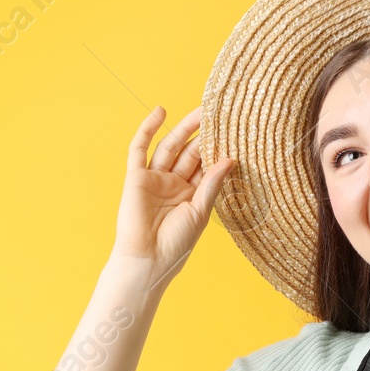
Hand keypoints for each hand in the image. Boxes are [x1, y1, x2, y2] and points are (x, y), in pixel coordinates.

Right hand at [111, 105, 235, 290]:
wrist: (148, 260)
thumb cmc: (176, 244)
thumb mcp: (200, 212)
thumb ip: (212, 183)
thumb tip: (230, 158)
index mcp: (191, 194)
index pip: (205, 165)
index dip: (216, 148)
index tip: (233, 131)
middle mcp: (173, 184)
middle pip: (189, 152)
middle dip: (203, 133)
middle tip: (220, 113)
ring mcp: (154, 179)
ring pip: (170, 146)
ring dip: (183, 128)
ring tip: (201, 110)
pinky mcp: (135, 176)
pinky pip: (139, 148)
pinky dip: (148, 129)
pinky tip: (160, 112)